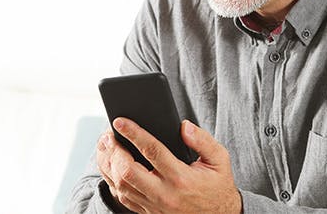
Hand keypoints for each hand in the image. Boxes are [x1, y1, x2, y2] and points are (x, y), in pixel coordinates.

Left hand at [96, 118, 241, 213]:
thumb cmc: (218, 186)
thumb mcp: (219, 160)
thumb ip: (203, 141)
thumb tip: (183, 126)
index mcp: (181, 178)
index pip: (152, 151)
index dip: (134, 133)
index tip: (120, 121)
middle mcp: (165, 194)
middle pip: (127, 171)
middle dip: (114, 150)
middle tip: (109, 134)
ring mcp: (154, 206)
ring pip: (121, 186)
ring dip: (109, 165)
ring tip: (107, 146)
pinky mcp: (148, 213)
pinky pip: (123, 198)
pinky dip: (113, 181)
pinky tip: (112, 166)